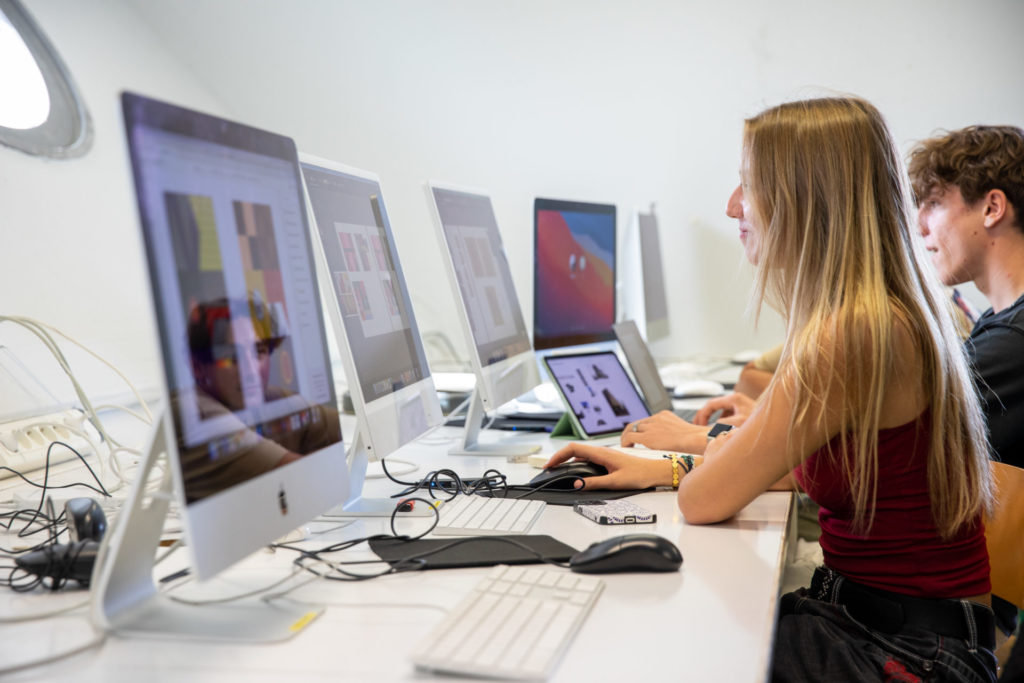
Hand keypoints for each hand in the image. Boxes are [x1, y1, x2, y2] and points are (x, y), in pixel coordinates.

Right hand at [543, 442, 670, 489]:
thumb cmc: (640, 474)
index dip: (558, 456)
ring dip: (567, 460)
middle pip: (574, 450)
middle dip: (559, 458)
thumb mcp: (615, 482)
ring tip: (558, 469)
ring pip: (580, 454)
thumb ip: (595, 483)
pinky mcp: (607, 460)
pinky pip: (587, 458)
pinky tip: (575, 471)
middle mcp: (601, 452)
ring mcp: (604, 455)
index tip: (550, 464)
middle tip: (549, 468)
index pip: (573, 449)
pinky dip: (577, 463)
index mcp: (601, 454)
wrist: (655, 471)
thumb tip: (577, 484)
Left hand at [620, 410, 709, 452]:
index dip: (641, 428)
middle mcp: (656, 418)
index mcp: (664, 415)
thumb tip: (674, 441)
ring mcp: (651, 426)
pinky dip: (625, 441)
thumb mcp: (683, 430)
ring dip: (626, 436)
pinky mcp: (647, 436)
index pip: (647, 420)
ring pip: (631, 428)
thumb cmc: (694, 440)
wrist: (695, 439)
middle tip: (627, 439)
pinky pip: (630, 436)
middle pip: (638, 423)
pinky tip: (625, 447)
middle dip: (631, 431)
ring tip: (624, 444)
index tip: (638, 434)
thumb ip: (674, 432)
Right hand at [693, 392, 755, 426]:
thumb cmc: (761, 425)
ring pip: (720, 411)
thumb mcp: (738, 424)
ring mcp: (740, 404)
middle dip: (703, 416)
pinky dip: (721, 421)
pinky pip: (728, 415)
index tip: (698, 427)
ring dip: (712, 419)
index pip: (710, 404)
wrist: (778, 424)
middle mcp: (737, 399)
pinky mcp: (743, 411)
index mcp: (734, 398)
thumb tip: (708, 429)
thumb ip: (722, 424)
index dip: (702, 416)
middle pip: (713, 406)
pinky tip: (721, 431)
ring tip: (706, 430)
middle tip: (695, 426)